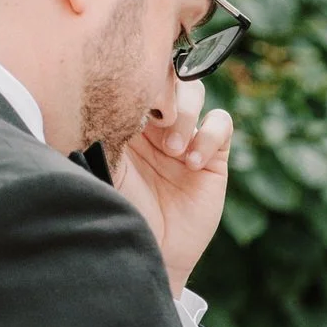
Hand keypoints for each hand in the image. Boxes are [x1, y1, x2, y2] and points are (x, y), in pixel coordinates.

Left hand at [108, 79, 234, 294]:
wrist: (150, 249)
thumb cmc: (120, 209)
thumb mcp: (106, 161)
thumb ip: (108, 124)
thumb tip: (106, 89)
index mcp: (127, 117)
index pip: (139, 78)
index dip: (142, 77)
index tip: (134, 99)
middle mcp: (157, 123)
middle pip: (170, 77)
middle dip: (165, 92)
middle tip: (155, 118)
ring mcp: (186, 137)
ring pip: (195, 93)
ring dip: (184, 115)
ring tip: (172, 150)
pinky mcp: (213, 156)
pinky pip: (221, 123)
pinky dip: (208, 136)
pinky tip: (192, 162)